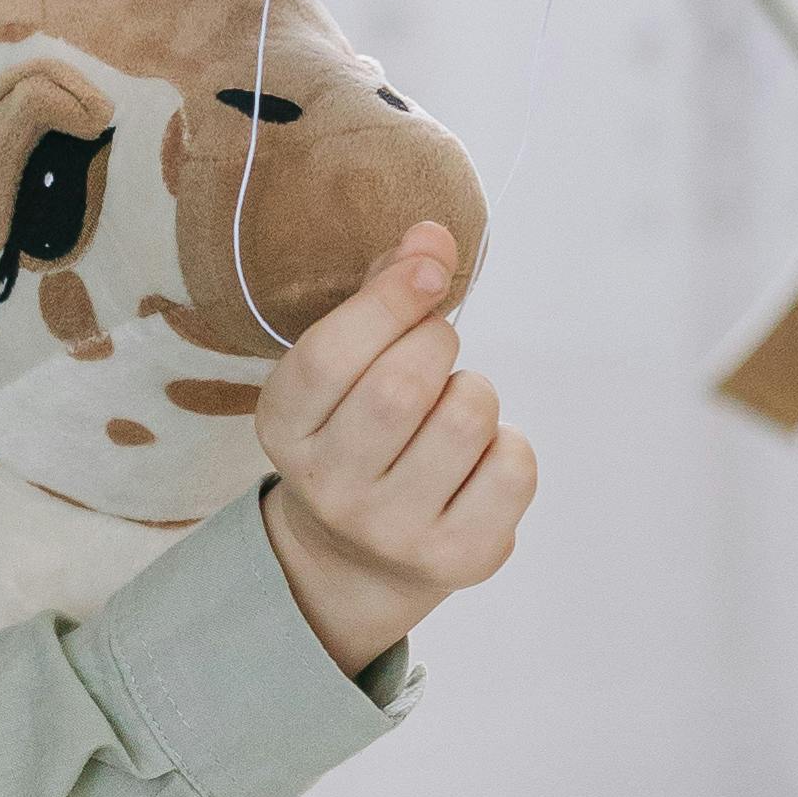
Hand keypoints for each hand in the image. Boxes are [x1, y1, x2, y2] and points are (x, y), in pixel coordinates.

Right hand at [254, 224, 533, 670]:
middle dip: (436, 342)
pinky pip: (512, 466)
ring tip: (451, 411)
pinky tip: (477, 459)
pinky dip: (508, 443)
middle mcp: (329, 488)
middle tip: (434, 351)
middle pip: (403, 385)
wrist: (359, 559)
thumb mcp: (345, 366)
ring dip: (473, 392)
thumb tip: (434, 236)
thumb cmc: (359, 430)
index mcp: (285, 428)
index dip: (389, 298)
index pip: (329, 356)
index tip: (429, 264)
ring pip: (467, 418)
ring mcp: (392, 530)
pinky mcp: (456, 557)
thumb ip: (382, 293)